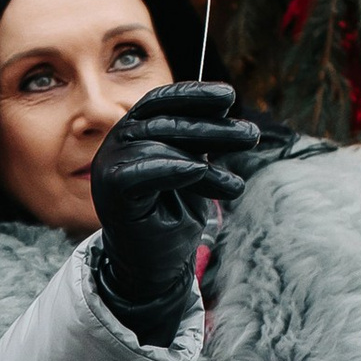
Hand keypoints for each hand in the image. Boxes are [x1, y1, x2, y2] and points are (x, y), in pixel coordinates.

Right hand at [89, 80, 248, 323]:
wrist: (155, 266)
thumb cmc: (173, 216)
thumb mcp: (193, 169)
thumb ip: (198, 141)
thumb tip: (224, 108)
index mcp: (135, 132)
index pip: (162, 101)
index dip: (194, 95)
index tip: (229, 97)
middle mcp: (117, 143)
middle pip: (166, 122)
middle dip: (213, 128)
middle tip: (251, 136)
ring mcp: (109, 166)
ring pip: (159, 145)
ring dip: (205, 158)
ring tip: (235, 183)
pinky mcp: (110, 191)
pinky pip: (141, 171)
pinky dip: (172, 169)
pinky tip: (199, 171)